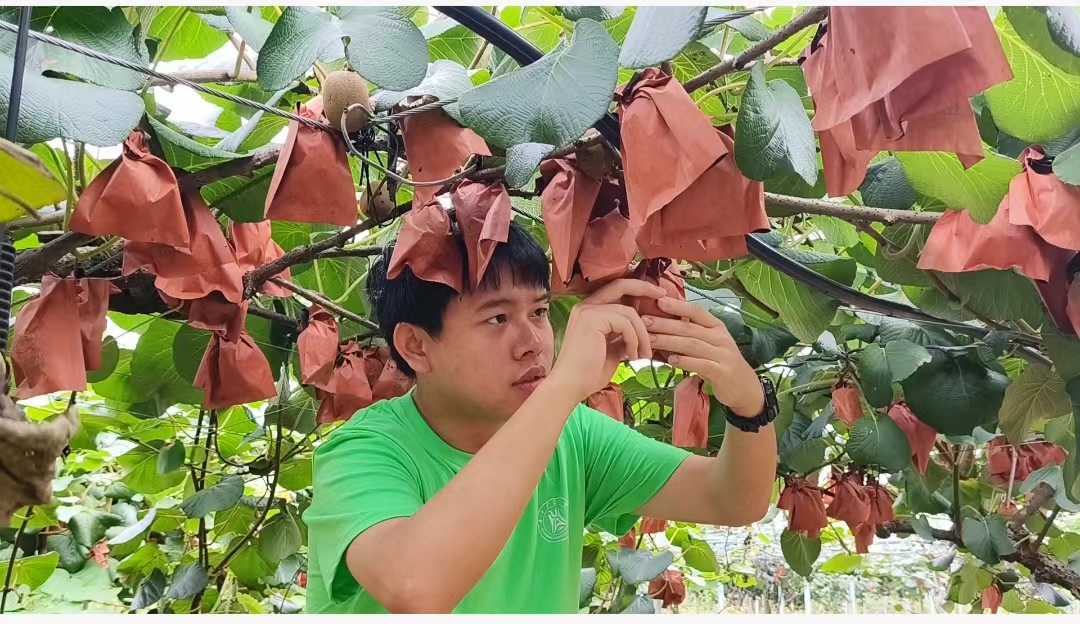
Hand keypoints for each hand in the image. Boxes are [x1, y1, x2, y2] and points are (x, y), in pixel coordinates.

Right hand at [549, 279, 664, 400]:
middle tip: (663, 294)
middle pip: (621, 285)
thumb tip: (642, 331)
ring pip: (629, 312)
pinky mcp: (591, 320)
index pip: (616, 290)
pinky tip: (632, 356)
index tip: (657, 295)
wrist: (571, 386)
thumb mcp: (612, 350)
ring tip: (645, 354)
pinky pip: (625, 324)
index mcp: (589, 311)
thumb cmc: (589, 373)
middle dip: (644, 288)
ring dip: (642, 334)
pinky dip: (634, 340)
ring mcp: (588, 311)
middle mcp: (586, 306)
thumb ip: (624, 336)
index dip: (637, 289)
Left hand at [643, 297, 763, 417]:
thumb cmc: (720, 362)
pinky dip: (685, 361)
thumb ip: (691, 334)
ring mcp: (723, 355)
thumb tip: (661, 323)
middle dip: (665, 324)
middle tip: (644, 321)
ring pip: (692, 345)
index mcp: (717, 327)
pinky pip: (701, 364)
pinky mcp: (722, 372)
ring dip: (669, 341)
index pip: (697, 312)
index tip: (658, 301)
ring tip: (650, 340)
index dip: (678, 306)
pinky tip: (670, 360)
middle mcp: (720, 338)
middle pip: (689, 328)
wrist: (745, 387)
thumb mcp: (709, 344)